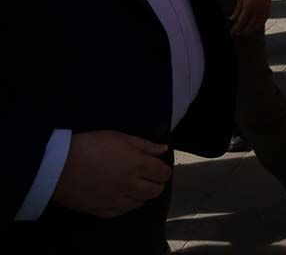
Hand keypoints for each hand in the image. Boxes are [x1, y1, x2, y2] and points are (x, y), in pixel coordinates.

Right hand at [52, 130, 170, 217]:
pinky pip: (121, 212)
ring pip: (140, 203)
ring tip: (133, 186)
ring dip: (141, 195)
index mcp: (138, 165)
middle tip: (149, 177)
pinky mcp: (102, 211)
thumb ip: (144, 145)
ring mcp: (117, 201)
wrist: (59, 165)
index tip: (158, 167)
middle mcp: (131, 185)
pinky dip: (125, 204)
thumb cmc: (90, 145)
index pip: (163, 173)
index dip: (163, 170)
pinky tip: (119, 195)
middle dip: (156, 184)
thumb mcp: (120, 137)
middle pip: (155, 191)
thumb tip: (163, 150)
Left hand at [229, 0, 271, 34]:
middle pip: (250, 25)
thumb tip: (232, 19)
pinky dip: (259, 25)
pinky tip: (255, 25)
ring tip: (246, 31)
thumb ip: (237, 10)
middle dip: (244, 30)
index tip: (233, 32)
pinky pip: (264, 21)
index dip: (236, 28)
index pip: (241, 22)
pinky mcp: (268, 9)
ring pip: (258, 25)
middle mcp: (257, 11)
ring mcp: (264, 11)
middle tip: (238, 33)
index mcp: (249, 7)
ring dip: (251, 29)